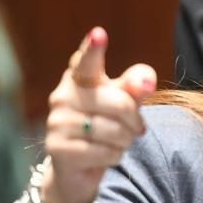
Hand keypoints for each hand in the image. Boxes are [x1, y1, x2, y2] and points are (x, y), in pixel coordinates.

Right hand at [44, 27, 156, 202]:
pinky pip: (106, 152)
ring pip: (115, 131)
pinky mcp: (57, 148)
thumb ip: (135, 86)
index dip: (93, 49)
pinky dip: (115, 156)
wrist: (77, 167)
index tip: (99, 34)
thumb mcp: (124, 102)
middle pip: (120, 103)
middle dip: (135, 120)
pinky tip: (106, 155)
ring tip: (117, 141)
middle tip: (134, 128)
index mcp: (79, 78)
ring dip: (126, 140)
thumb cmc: (104, 125)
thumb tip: (146, 83)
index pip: (87, 61)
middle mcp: (62, 95)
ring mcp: (56, 122)